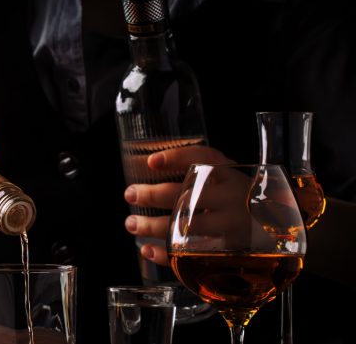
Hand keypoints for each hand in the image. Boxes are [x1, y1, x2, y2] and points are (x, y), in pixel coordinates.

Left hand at [123, 145, 232, 265]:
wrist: (284, 233)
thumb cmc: (244, 201)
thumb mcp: (231, 180)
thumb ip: (203, 172)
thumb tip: (150, 165)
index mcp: (232, 175)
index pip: (205, 159)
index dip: (177, 158)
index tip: (151, 162)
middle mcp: (233, 198)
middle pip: (188, 194)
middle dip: (153, 195)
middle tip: (130, 194)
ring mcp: (232, 227)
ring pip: (186, 227)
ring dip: (152, 226)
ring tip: (131, 224)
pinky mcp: (229, 253)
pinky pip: (192, 256)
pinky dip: (166, 255)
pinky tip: (148, 249)